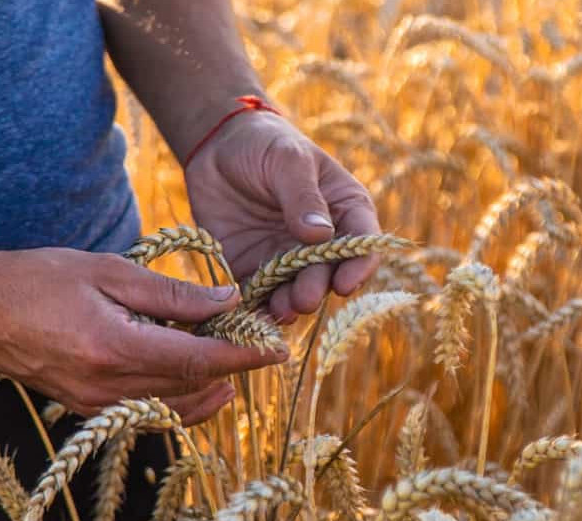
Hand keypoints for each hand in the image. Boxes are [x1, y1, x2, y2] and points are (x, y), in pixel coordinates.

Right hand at [0, 247, 285, 424]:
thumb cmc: (37, 279)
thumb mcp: (109, 271)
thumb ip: (171, 293)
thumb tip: (227, 302)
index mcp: (114, 349)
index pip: (198, 361)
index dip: (243, 358)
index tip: (277, 349)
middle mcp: (106, 387)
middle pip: (191, 387)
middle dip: (232, 369)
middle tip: (260, 345)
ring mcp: (95, 406)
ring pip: (173, 406)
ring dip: (210, 387)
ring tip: (237, 363)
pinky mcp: (87, 410)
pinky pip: (148, 412)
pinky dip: (180, 399)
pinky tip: (197, 380)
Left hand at [185, 109, 381, 322]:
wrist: (218, 147)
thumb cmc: (265, 144)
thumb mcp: (287, 160)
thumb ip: (303, 195)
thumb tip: (320, 235)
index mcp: (345, 210)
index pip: (362, 243)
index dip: (358, 267)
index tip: (345, 284)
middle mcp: (323, 242)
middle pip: (329, 273)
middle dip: (318, 288)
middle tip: (303, 298)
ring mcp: (289, 258)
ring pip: (297, 290)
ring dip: (291, 303)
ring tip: (280, 310)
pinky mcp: (255, 269)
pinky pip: (260, 295)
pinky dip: (258, 307)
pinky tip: (251, 315)